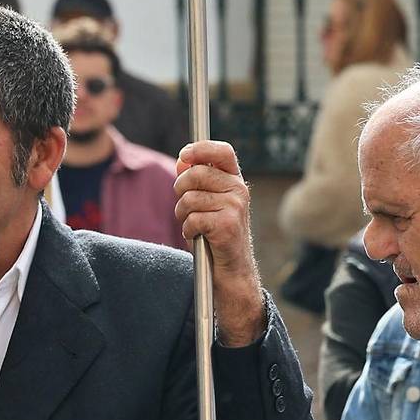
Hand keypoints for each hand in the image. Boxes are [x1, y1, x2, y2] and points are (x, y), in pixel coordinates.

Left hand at [175, 141, 265, 344]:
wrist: (233, 271)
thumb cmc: (217, 236)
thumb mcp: (208, 203)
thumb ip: (196, 180)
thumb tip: (182, 160)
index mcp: (236, 182)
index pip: (223, 151)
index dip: (201, 148)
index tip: (184, 155)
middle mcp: (239, 191)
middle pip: (196, 173)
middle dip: (180, 190)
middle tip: (185, 207)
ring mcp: (235, 207)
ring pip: (189, 198)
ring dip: (182, 215)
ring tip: (192, 226)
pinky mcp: (227, 225)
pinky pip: (192, 218)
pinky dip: (188, 231)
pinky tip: (198, 238)